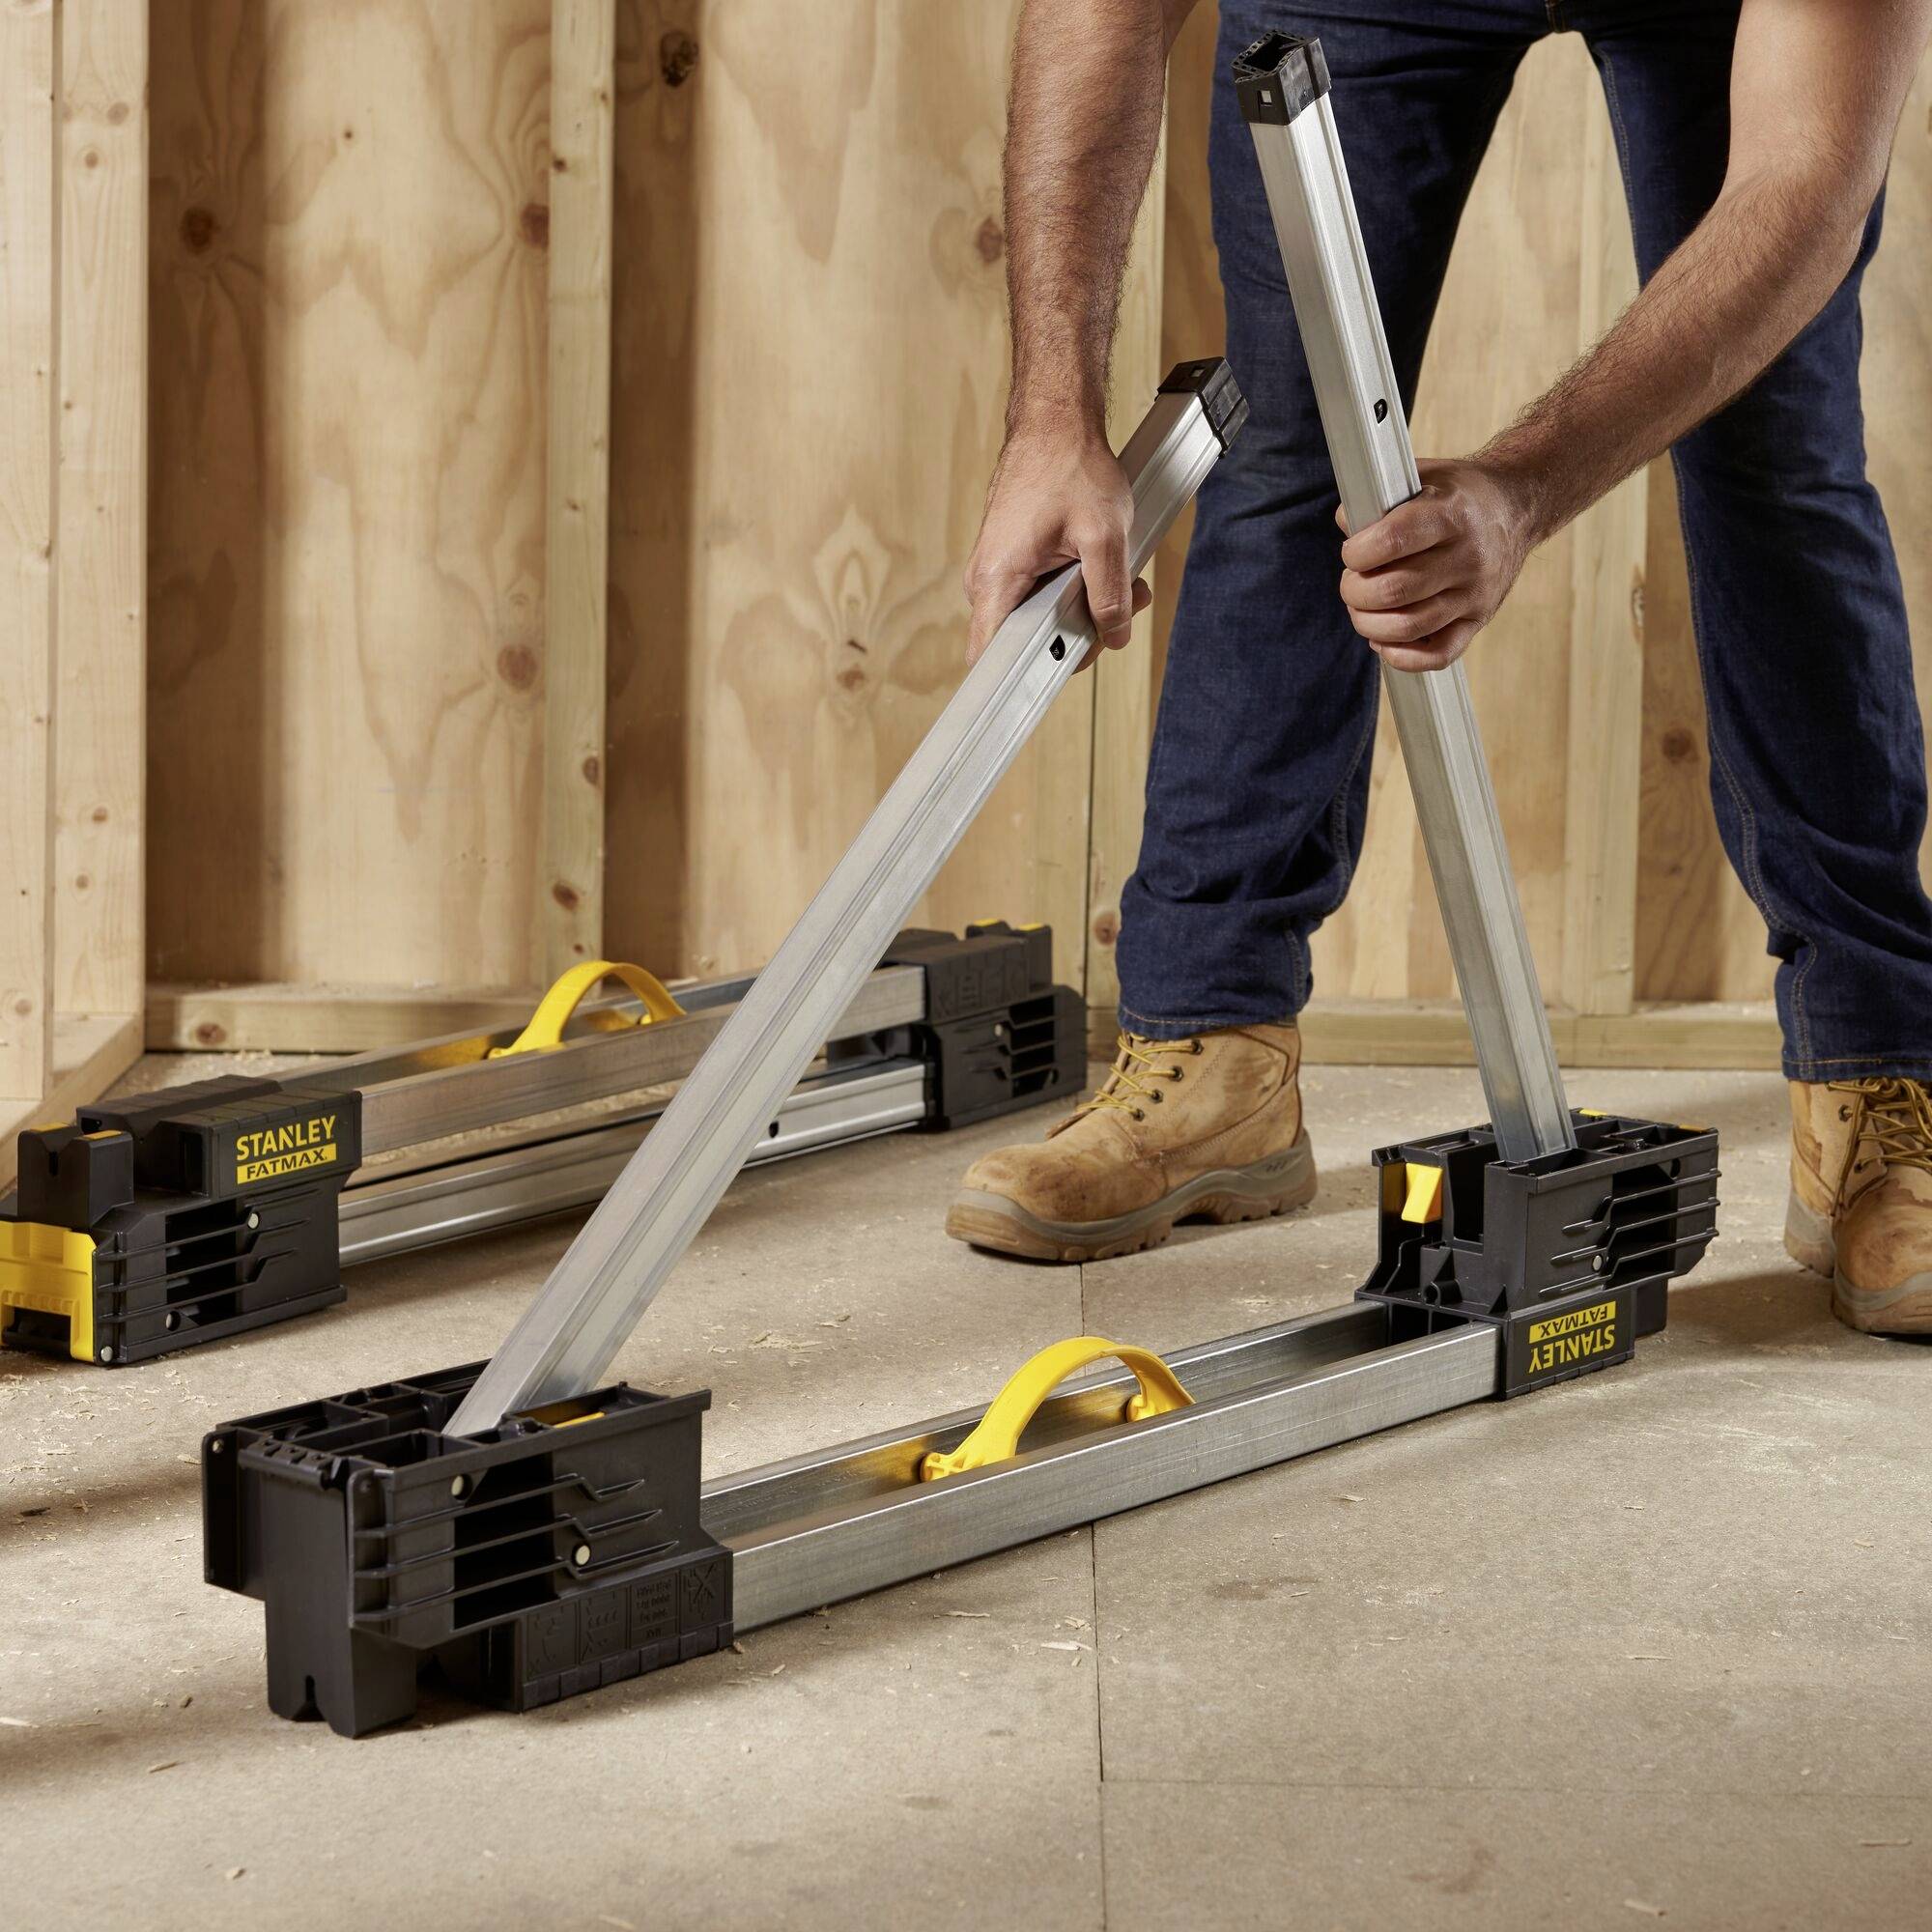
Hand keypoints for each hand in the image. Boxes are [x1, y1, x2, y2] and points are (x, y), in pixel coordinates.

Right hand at [964, 424, 1151, 666]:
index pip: (991, 659)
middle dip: (1079, 634)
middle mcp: (988, 582)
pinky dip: (1076, 588)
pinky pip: (1043, 595)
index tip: (1058, 677)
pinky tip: (1101, 567)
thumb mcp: (1103, 536)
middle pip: (1027, 643)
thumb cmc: (1069, 466)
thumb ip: (1109, 594)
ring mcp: (1000, 572)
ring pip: (1041, 618)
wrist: (1055, 424)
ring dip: (1084, 607)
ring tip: (1120, 582)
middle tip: (1117, 612)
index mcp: (997, 581)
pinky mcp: (1014, 562)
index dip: (1024, 677)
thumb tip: (1112, 634)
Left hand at [1335, 457, 1538, 671]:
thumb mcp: (1424, 477)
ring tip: (1362, 609)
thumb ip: (1380, 498)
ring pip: (1409, 627)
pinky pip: (1439, 655)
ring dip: (1369, 624)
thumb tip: (1346, 525)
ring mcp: (1475, 593)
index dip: (1358, 552)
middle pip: (1394, 590)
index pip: (1392, 540)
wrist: (1516, 509)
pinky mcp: (1478, 620)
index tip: (1352, 552)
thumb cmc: (1458, 496)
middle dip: (1355, 591)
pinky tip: (1384, 639)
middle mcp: (1468, 557)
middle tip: (1353, 582)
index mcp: (1451, 514)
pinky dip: (1402, 657)